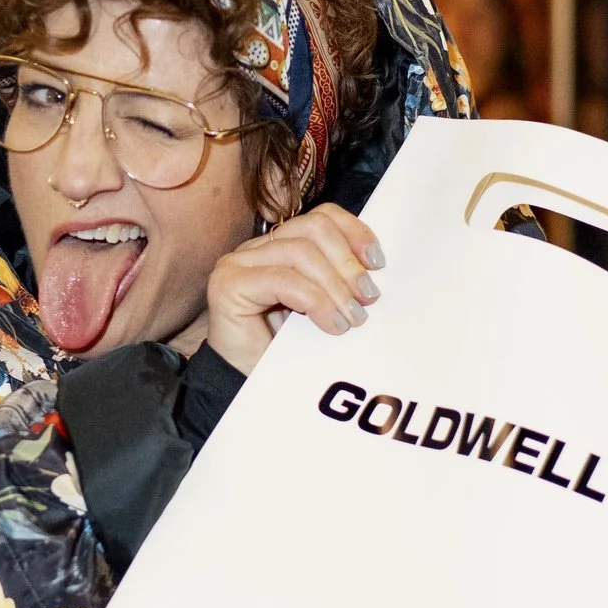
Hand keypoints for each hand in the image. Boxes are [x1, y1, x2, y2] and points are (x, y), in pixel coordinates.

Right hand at [204, 204, 383, 373]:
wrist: (250, 389)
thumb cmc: (287, 354)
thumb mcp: (323, 308)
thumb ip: (339, 281)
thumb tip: (375, 268)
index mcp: (278, 247)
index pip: (320, 218)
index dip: (353, 232)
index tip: (377, 262)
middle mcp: (255, 249)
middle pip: (312, 228)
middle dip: (347, 262)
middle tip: (368, 297)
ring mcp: (238, 263)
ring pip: (300, 252)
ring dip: (336, 286)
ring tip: (352, 318)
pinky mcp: (229, 285)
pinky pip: (285, 281)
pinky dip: (316, 302)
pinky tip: (332, 325)